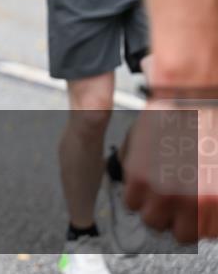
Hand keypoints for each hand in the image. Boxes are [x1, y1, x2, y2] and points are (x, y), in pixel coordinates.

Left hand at [124, 103, 217, 242]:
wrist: (203, 103)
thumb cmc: (175, 113)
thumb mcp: (139, 135)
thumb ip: (131, 161)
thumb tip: (128, 178)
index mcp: (141, 177)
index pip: (133, 206)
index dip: (143, 197)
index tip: (152, 192)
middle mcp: (166, 193)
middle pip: (155, 223)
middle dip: (162, 211)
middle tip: (171, 197)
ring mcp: (197, 202)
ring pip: (184, 234)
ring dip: (185, 220)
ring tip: (190, 201)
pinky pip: (211, 230)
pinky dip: (209, 220)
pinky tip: (207, 200)